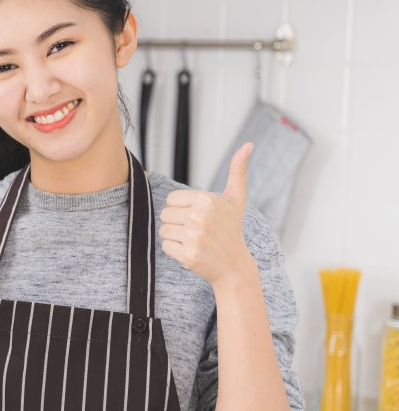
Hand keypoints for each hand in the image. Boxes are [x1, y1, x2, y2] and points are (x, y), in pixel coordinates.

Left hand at [159, 142, 255, 287]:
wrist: (234, 265)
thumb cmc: (231, 230)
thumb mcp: (235, 199)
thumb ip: (237, 171)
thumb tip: (248, 145)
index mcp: (206, 200)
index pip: (170, 199)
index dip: (181, 208)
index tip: (197, 216)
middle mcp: (199, 217)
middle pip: (165, 215)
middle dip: (177, 223)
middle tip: (196, 230)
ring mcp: (193, 237)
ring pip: (163, 230)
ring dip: (175, 237)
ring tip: (194, 240)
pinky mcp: (187, 255)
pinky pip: (165, 246)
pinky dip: (175, 250)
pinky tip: (192, 251)